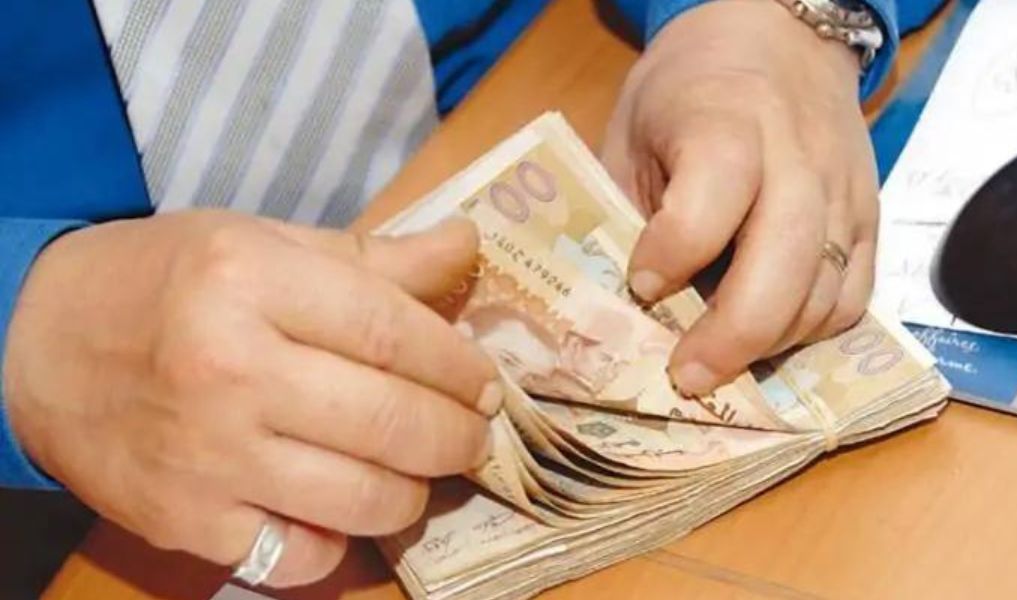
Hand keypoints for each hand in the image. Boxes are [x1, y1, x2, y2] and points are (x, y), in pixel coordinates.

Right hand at [3, 211, 499, 586]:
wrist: (38, 345)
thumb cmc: (165, 282)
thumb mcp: (263, 242)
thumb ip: (373, 256)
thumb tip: (468, 247)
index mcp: (250, 281)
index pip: (394, 333)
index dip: (460, 366)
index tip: (489, 384)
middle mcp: (229, 371)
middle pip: (391, 423)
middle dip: (458, 437)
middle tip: (475, 434)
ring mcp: (206, 457)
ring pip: (362, 499)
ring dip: (414, 493)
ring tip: (419, 471)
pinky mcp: (185, 522)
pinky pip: (300, 557)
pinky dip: (339, 544)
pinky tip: (343, 511)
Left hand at [602, 0, 879, 394]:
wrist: (781, 36)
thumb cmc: (689, 88)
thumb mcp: (634, 127)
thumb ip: (626, 207)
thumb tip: (616, 306)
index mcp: (730, 120)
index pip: (713, 197)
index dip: (675, 250)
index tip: (642, 283)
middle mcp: (799, 158)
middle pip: (786, 260)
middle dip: (734, 334)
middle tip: (686, 376)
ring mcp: (845, 193)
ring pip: (826, 292)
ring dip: (771, 344)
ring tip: (720, 364)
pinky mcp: (871, 219)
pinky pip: (854, 297)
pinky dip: (811, 332)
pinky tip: (768, 338)